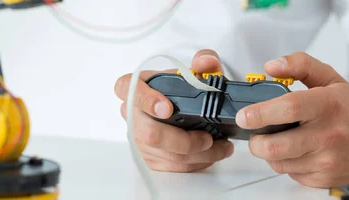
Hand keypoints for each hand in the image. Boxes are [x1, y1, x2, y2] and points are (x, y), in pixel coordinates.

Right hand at [115, 49, 233, 171]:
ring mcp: (139, 138)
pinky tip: (212, 154)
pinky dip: (197, 163)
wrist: (177, 107)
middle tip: (206, 137)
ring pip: (165, 154)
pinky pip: (172, 166)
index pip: (127, 89)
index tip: (167, 108)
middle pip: (149, 134)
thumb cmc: (179, 89)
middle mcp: (132, 114)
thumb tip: (207, 63)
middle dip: (183, 140)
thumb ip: (203, 63)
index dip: (145, 100)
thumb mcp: (193, 72)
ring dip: (199, 154)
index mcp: (135, 87)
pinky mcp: (150, 157)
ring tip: (221, 146)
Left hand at [238, 52, 348, 187]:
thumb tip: (271, 67)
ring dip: (270, 152)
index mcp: (328, 106)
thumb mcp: (331, 79)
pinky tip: (296, 151)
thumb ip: (300, 65)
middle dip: (255, 141)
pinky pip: (291, 173)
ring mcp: (326, 161)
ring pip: (278, 162)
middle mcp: (328, 135)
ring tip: (279, 139)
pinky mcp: (324, 179)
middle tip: (255, 132)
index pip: (288, 109)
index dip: (259, 113)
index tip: (244, 115)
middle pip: (275, 146)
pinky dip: (287, 163)